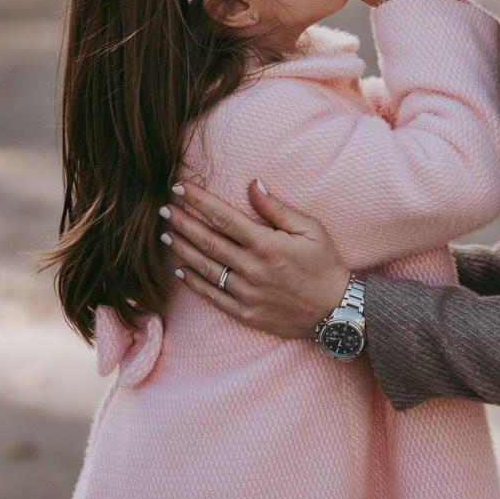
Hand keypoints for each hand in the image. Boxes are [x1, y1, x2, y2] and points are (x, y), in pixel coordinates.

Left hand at [159, 181, 350, 338]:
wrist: (336, 311)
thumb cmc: (325, 264)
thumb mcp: (310, 229)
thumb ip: (277, 208)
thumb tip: (252, 184)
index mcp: (267, 245)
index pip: (224, 217)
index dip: (199, 201)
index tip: (180, 188)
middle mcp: (253, 269)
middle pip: (209, 241)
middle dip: (183, 222)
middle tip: (163, 208)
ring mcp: (247, 293)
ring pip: (206, 268)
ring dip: (183, 249)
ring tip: (165, 234)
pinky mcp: (246, 314)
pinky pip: (214, 297)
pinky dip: (194, 283)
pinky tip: (180, 270)